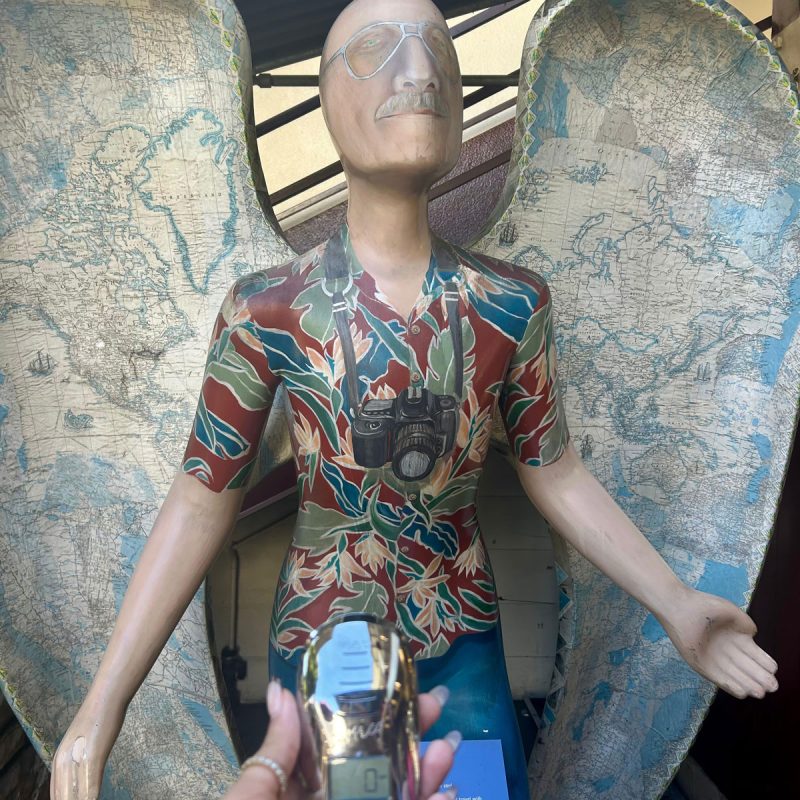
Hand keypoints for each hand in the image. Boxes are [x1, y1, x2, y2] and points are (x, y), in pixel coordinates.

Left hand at [50, 697, 124, 799]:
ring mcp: (76, 760)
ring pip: (73, 797)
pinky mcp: (93, 757)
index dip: (65, 799)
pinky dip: (91, 798)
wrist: (108, 695)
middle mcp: (62, 762)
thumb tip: (83, 774)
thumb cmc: (100, 716)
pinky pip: (90, 788)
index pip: (56, 794)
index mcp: (58, 760)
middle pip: (62, 797)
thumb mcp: (84, 741)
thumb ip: (80, 759)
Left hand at [224, 681, 459, 799]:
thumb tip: (282, 689)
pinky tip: (447, 796)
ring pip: (396, 797)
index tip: (393, 682)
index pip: (334, 741)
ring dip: (426, 774)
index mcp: (295, 791)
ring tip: (447, 750)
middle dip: (406, 736)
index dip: (365, 711)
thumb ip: (273, 755)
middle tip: (435, 706)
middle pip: (374, 766)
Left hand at [661, 586, 778, 698]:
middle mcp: (728, 651)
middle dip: (761, 678)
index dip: (766, 664)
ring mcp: (715, 659)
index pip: (756, 656)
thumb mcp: (732, 613)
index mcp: (737, 638)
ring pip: (736, 676)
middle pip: (749, 669)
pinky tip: (743, 691)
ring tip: (760, 692)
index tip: (773, 670)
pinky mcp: (701, 665)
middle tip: (772, 686)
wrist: (681, 607)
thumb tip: (753, 637)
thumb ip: (746, 625)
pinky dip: (731, 685)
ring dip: (748, 685)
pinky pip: (719, 679)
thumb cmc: (706, 606)